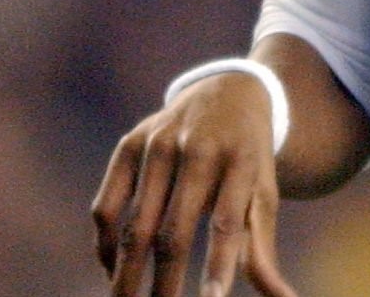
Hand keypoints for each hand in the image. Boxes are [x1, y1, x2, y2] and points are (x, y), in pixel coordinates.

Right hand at [91, 73, 299, 296]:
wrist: (229, 92)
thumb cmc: (248, 160)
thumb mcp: (263, 193)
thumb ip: (263, 251)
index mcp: (242, 159)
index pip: (227, 221)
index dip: (218, 266)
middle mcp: (200, 147)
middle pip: (175, 232)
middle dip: (165, 285)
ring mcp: (160, 143)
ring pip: (135, 226)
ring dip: (127, 277)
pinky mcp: (129, 144)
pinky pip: (107, 208)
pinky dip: (106, 247)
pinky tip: (114, 271)